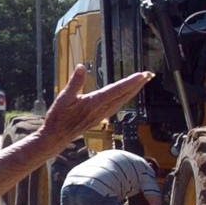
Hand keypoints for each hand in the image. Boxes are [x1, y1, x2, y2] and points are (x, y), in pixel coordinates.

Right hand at [39, 67, 153, 142]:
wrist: (56, 137)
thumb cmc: (59, 119)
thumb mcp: (64, 98)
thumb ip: (75, 82)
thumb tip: (82, 67)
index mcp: (94, 103)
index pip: (116, 90)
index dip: (130, 82)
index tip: (142, 75)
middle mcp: (101, 110)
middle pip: (124, 96)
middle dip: (138, 85)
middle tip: (149, 74)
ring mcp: (101, 115)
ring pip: (122, 101)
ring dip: (133, 91)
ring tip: (141, 82)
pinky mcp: (99, 117)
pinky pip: (117, 106)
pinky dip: (125, 98)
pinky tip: (126, 95)